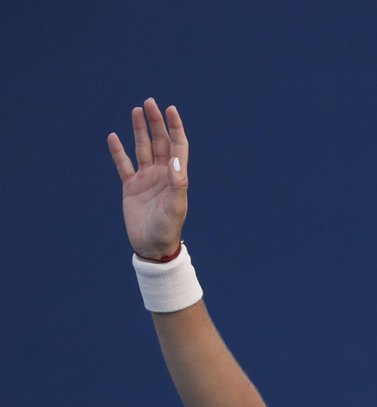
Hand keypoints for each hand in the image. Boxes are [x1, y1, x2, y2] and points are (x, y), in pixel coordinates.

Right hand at [107, 98, 188, 258]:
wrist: (152, 247)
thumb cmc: (167, 229)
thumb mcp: (176, 208)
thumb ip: (178, 184)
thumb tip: (175, 160)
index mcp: (175, 177)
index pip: (177, 146)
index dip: (175, 128)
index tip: (171, 109)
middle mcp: (162, 174)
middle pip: (159, 142)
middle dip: (156, 122)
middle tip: (150, 102)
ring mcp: (146, 179)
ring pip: (142, 148)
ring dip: (140, 130)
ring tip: (136, 110)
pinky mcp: (131, 187)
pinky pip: (123, 165)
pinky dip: (118, 151)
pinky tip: (113, 136)